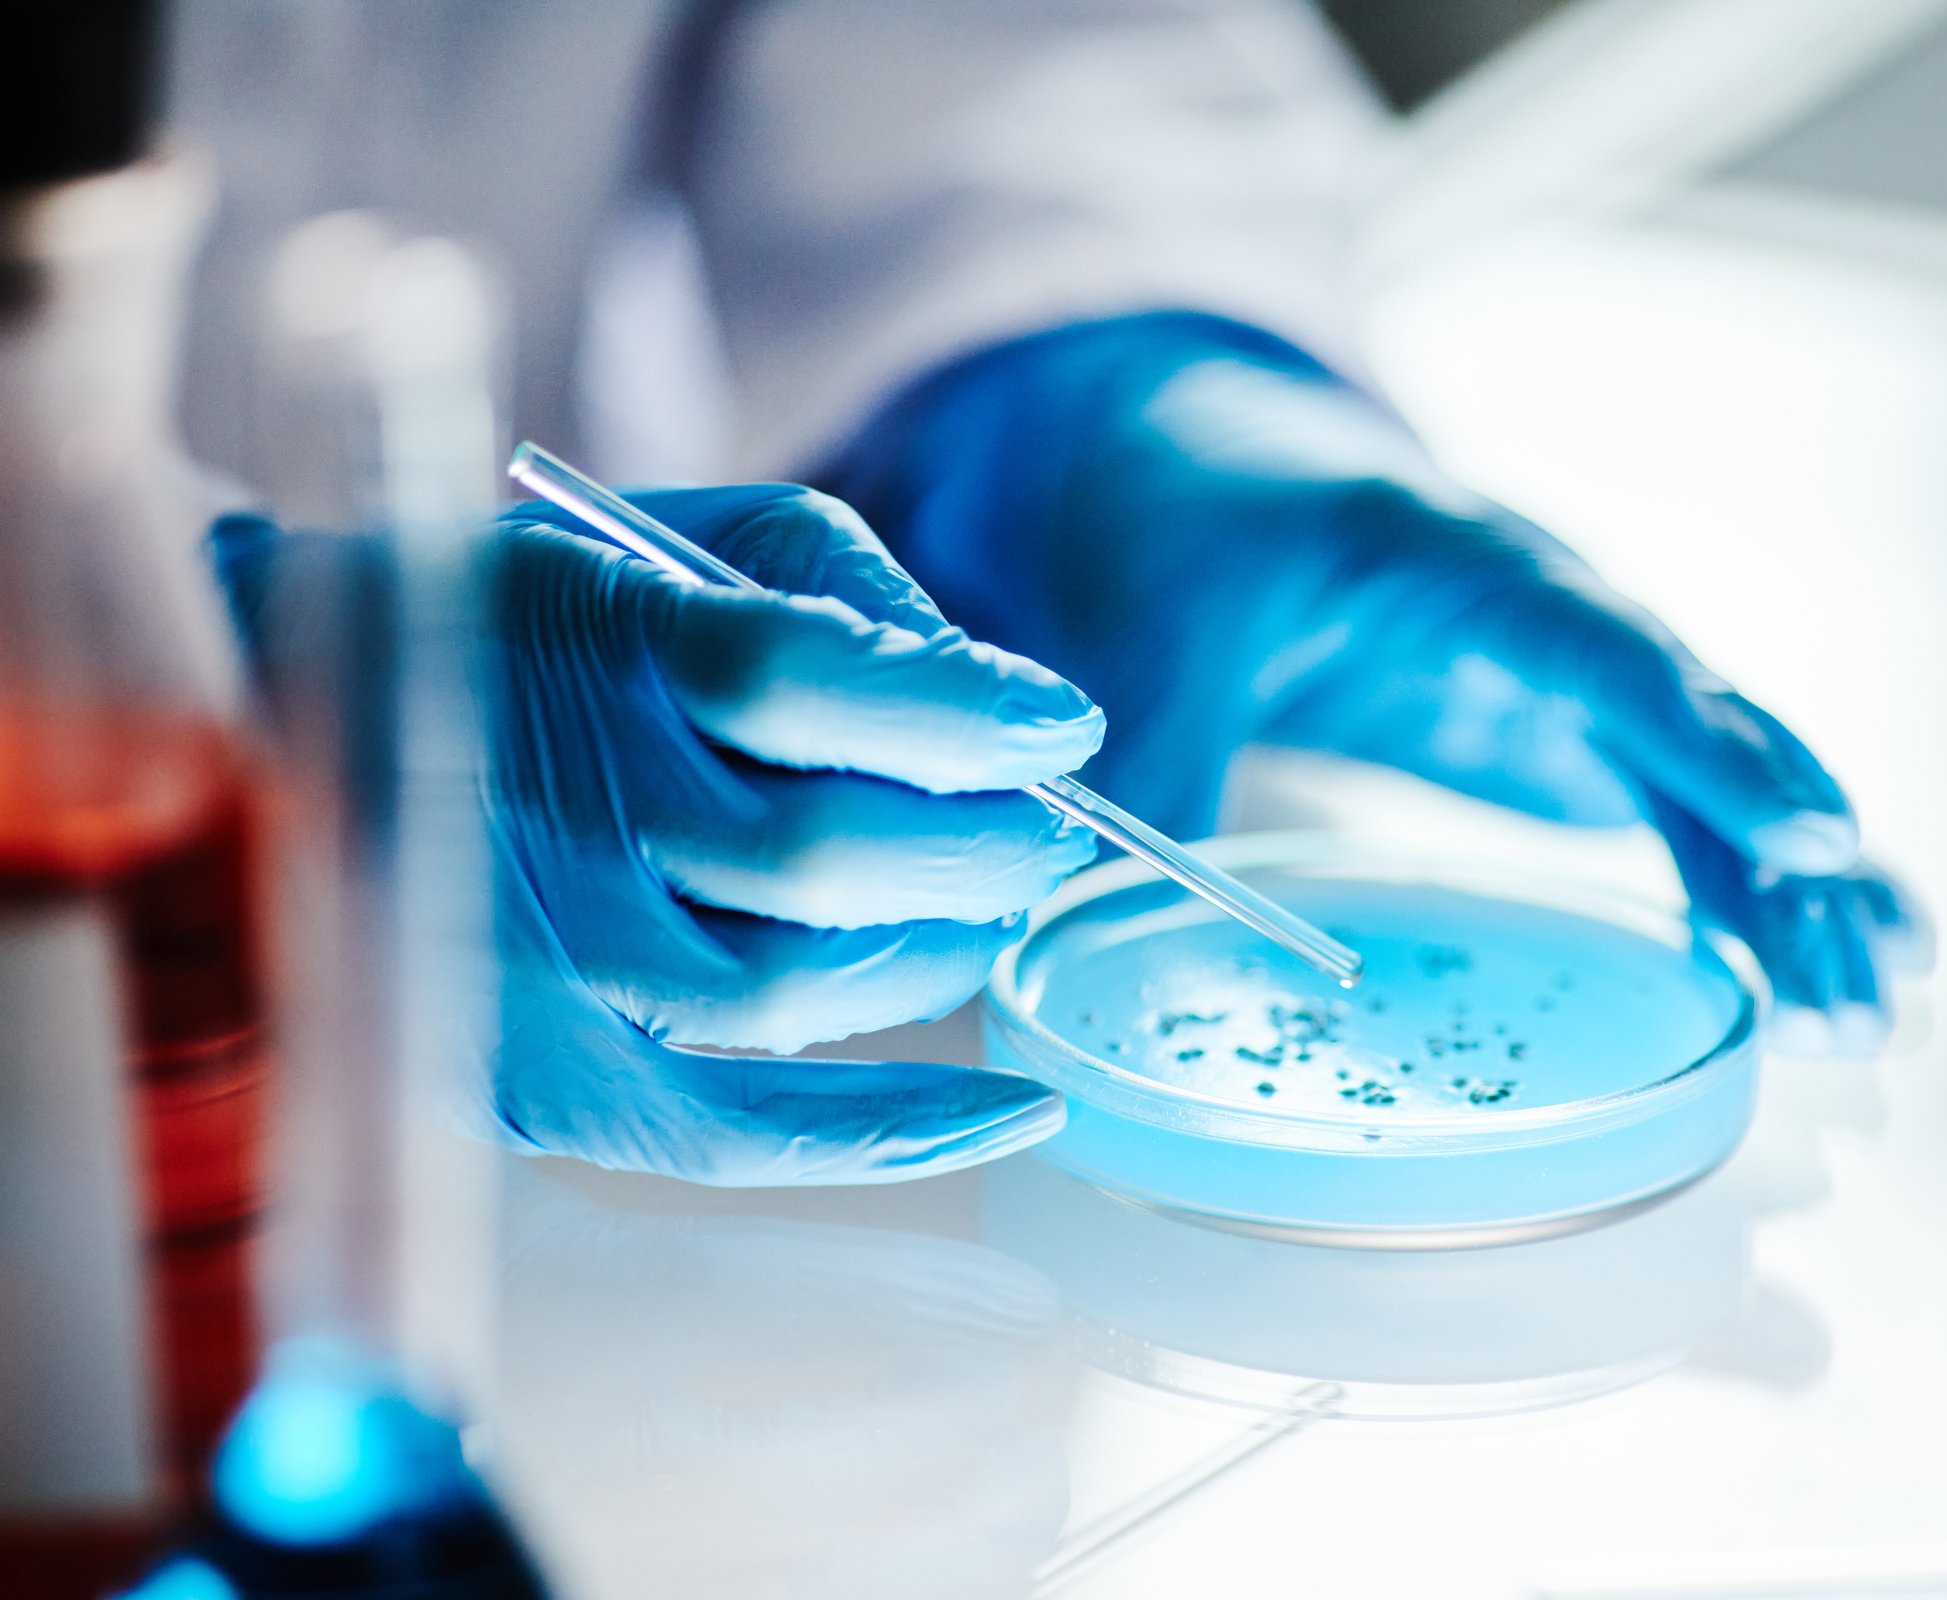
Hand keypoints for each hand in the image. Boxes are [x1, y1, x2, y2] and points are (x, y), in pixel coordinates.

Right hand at [214, 486, 1104, 1183]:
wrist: (276, 736)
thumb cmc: (503, 621)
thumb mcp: (654, 538)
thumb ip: (822, 587)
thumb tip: (999, 698)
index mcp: (565, 645)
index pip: (799, 675)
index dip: (961, 708)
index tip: (1061, 726)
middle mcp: (546, 812)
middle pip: (821, 853)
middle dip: (980, 842)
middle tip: (1046, 826)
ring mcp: (538, 963)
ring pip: (804, 985)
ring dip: (944, 946)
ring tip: (990, 902)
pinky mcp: (540, 1077)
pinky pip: (737, 1131)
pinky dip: (893, 1130)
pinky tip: (1019, 1110)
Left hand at [826, 315, 1924, 1052]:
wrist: (1196, 456)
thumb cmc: (1190, 517)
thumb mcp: (1153, 631)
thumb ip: (1155, 770)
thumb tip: (1115, 923)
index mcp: (1463, 564)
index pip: (1611, 656)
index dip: (1709, 749)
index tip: (1805, 842)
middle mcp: (1551, 614)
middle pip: (1705, 727)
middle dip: (1799, 849)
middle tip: (1877, 979)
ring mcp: (1571, 675)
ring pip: (1714, 777)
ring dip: (1794, 887)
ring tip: (1875, 1011)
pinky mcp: (1563, 731)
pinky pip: (1674, 808)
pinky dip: (1737, 887)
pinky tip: (1800, 975)